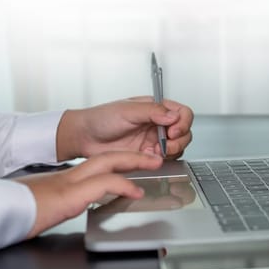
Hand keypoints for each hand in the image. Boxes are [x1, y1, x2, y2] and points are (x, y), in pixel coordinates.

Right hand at [14, 151, 162, 237]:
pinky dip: (122, 185)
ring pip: (107, 163)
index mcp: (59, 180)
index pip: (92, 166)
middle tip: (148, 157)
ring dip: (132, 162)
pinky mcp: (69, 194)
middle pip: (104, 157)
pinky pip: (103, 184)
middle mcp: (66, 177)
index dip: (113, 164)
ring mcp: (68, 183)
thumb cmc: (9, 212)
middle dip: (128, 155)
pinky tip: (135, 191)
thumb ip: (51, 202)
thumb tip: (55, 206)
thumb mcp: (36, 204)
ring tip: (151, 165)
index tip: (127, 169)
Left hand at [56, 96, 193, 159]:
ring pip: (178, 146)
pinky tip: (152, 157)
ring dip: (173, 150)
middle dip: (180, 139)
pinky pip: (166, 159)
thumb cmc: (100, 119)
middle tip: (168, 143)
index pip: (182, 113)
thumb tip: (172, 115)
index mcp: (155, 108)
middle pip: (184, 131)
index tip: (173, 130)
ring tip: (158, 151)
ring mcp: (153, 140)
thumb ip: (152, 111)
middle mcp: (157, 124)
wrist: (84, 138)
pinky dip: (164, 160)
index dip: (183, 122)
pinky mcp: (148, 155)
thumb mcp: (127, 110)